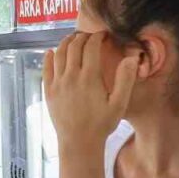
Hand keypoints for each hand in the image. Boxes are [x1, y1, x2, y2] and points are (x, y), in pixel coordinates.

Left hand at [44, 31, 137, 147]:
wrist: (79, 142)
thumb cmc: (101, 124)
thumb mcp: (119, 103)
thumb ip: (125, 79)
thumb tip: (131, 57)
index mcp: (89, 77)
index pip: (91, 47)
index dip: (98, 37)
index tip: (104, 35)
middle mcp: (71, 76)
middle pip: (74, 46)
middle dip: (82, 36)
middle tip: (90, 36)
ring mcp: (57, 83)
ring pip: (59, 53)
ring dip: (66, 42)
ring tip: (73, 39)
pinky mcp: (49, 91)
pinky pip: (46, 68)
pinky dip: (49, 57)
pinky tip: (52, 52)